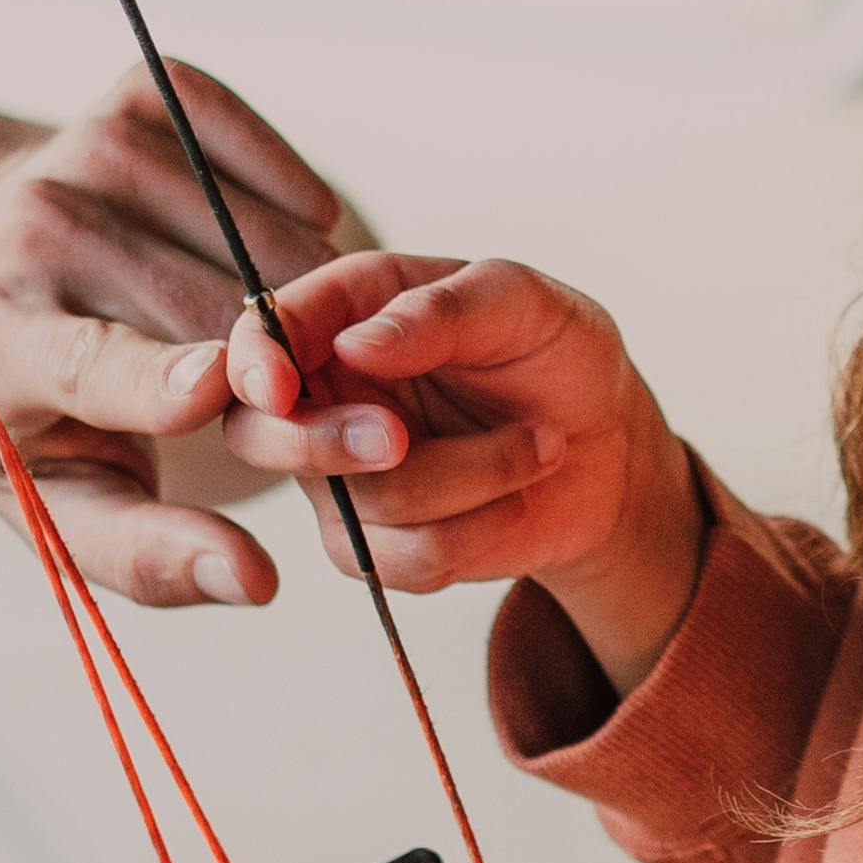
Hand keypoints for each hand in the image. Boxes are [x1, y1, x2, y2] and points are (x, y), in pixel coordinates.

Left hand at [0, 62, 368, 609]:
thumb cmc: (33, 414)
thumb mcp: (65, 505)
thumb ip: (153, 553)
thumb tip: (255, 583)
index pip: (94, 361)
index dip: (167, 379)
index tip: (240, 394)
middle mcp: (34, 223)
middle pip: (210, 309)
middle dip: (291, 374)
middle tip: (334, 421)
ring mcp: (87, 146)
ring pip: (257, 237)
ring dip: (307, 301)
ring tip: (286, 345)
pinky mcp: (142, 91)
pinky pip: (259, 151)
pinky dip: (296, 208)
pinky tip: (274, 255)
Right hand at [215, 253, 712, 693]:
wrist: (610, 450)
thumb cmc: (557, 355)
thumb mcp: (521, 303)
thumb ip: (441, 310)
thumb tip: (354, 344)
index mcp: (347, 312)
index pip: (264, 332)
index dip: (253, 361)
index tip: (277, 387)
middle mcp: (327, 393)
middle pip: (257, 434)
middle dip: (322, 444)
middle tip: (399, 438)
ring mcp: (343, 476)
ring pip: (356, 503)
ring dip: (469, 479)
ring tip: (541, 445)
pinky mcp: (377, 544)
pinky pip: (396, 559)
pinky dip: (477, 532)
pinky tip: (517, 497)